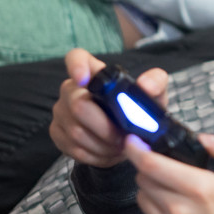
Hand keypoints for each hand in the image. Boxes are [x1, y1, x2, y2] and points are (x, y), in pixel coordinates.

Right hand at [50, 48, 169, 167]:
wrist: (127, 137)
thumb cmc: (137, 109)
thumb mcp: (153, 95)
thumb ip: (155, 83)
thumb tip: (145, 85)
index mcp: (94, 72)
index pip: (76, 58)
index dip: (76, 66)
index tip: (84, 79)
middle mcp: (71, 88)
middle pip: (78, 105)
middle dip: (105, 127)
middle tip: (123, 137)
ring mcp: (61, 111)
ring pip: (76, 132)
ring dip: (103, 144)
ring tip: (120, 146)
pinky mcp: (58, 133)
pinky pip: (74, 148)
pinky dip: (96, 155)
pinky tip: (109, 153)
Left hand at [125, 131, 213, 213]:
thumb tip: (204, 138)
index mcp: (199, 188)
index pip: (152, 164)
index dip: (136, 149)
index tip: (132, 140)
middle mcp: (178, 209)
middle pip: (143, 177)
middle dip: (148, 166)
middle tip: (163, 165)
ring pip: (142, 195)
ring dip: (150, 187)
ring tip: (170, 188)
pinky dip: (155, 206)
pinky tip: (174, 209)